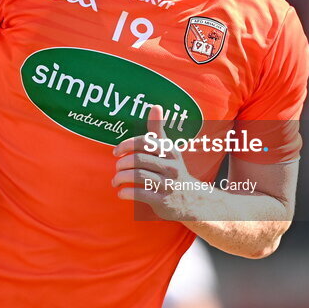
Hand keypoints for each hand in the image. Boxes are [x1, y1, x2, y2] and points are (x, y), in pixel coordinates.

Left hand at [112, 105, 193, 219]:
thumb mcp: (169, 150)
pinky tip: (122, 192)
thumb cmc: (173, 170)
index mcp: (170, 151)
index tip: (116, 152)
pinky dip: (126, 192)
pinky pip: (139, 193)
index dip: (126, 145)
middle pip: (139, 159)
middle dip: (122, 164)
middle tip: (117, 168)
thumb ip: (158, 130)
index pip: (145, 142)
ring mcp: (167, 184)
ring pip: (137, 175)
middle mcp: (171, 166)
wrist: (192, 200)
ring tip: (115, 181)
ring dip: (120, 178)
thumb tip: (155, 106)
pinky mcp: (162, 201)